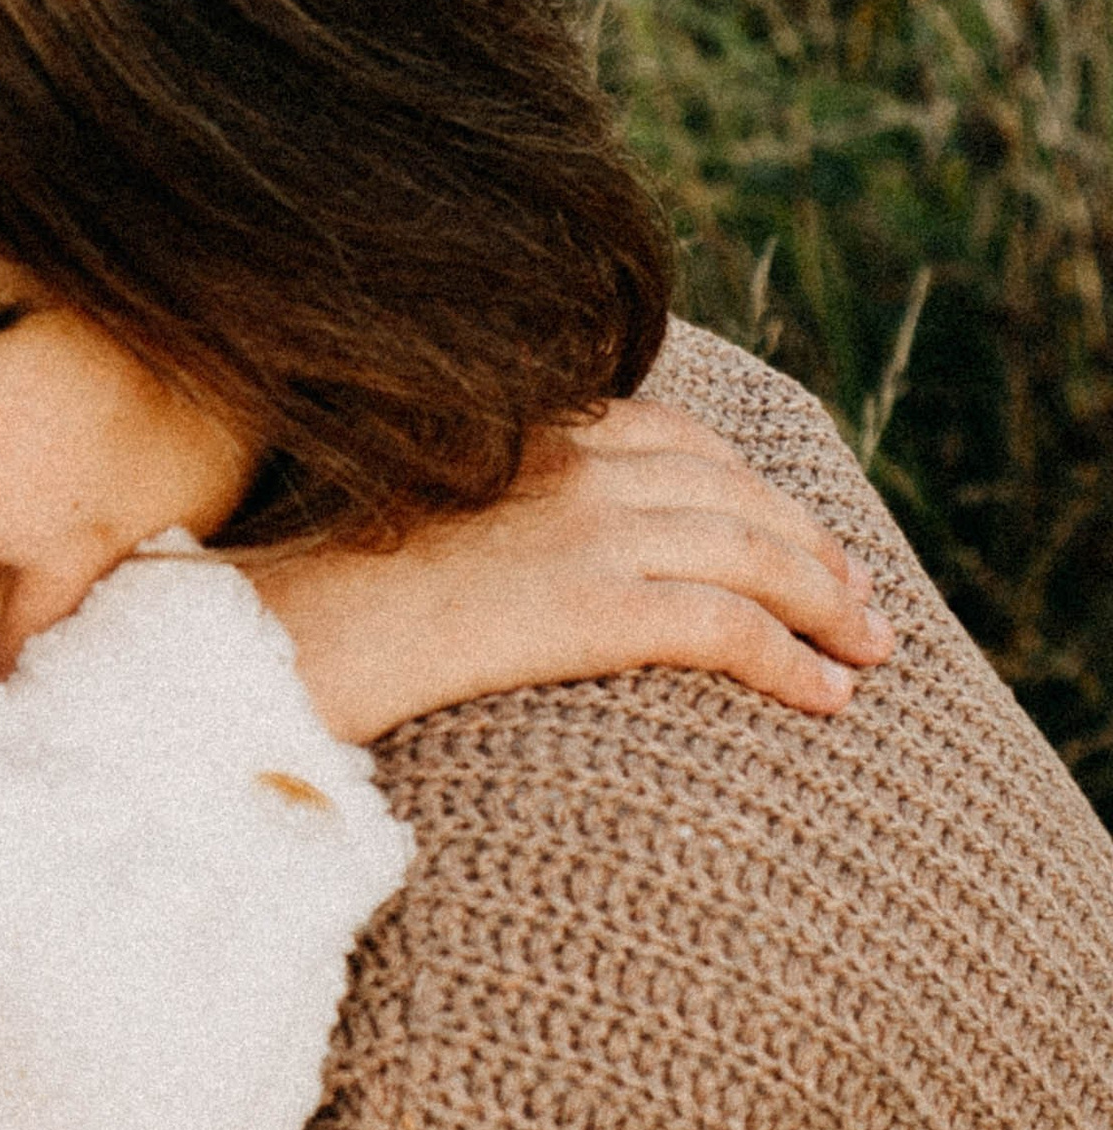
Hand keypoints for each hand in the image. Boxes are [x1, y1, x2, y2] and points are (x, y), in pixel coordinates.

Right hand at [248, 399, 897, 745]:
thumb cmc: (311, 605)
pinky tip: (827, 699)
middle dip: (813, 546)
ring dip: (827, 604)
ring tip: (868, 652)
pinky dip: (792, 660)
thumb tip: (524, 566)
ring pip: (751, 552)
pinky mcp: (584, 603)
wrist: (260, 641)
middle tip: (863, 603)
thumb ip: (484, 519)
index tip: (800, 537)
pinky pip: (725, 624)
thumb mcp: (408, 525)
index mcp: (521, 431)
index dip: (757, 492)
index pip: (679, 442)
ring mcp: (577, 528)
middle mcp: (562, 462)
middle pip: (734, 492)